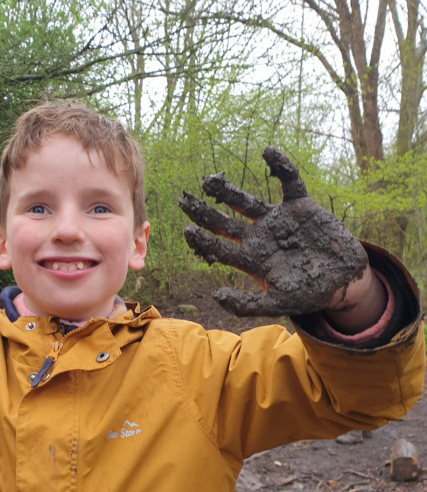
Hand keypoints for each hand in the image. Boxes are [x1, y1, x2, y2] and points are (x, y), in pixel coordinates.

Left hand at [179, 147, 367, 316]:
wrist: (343, 279)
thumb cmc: (308, 294)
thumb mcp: (276, 304)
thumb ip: (246, 304)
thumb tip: (215, 296)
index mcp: (250, 259)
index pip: (219, 248)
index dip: (203, 240)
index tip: (187, 231)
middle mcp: (258, 237)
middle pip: (224, 222)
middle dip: (204, 213)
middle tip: (184, 201)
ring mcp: (277, 220)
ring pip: (246, 202)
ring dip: (227, 192)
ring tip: (209, 181)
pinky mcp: (300, 206)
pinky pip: (289, 181)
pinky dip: (281, 166)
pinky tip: (268, 152)